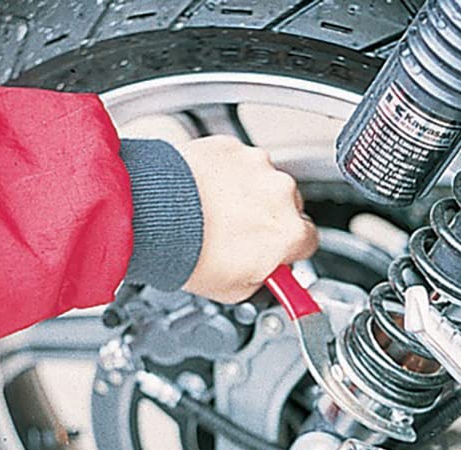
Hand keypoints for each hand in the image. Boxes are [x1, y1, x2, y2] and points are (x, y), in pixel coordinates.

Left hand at [176, 136, 317, 302]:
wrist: (152, 215)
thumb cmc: (188, 251)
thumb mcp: (235, 289)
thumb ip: (263, 278)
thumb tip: (266, 274)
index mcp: (290, 232)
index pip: (308, 242)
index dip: (289, 251)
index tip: (276, 255)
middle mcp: (280, 193)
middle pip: (287, 208)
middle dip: (267, 220)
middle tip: (236, 236)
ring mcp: (256, 166)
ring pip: (262, 182)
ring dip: (245, 196)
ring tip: (213, 215)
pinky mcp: (231, 148)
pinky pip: (235, 163)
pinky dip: (224, 176)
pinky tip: (203, 196)